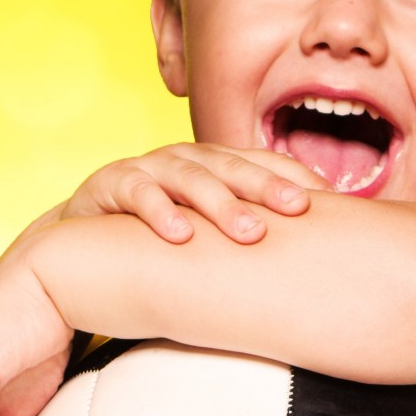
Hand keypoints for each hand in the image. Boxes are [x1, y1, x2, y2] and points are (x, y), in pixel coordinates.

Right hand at [60, 143, 326, 242]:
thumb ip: (242, 234)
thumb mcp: (203, 230)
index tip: (333, 202)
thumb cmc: (154, 236)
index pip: (262, 163)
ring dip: (220, 203)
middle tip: (298, 211)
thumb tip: (310, 255)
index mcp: (214, 165)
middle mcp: (185, 159)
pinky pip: (138, 194)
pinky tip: (178, 235)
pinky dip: (158, 211)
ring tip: (248, 232)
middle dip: (267, 187)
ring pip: (190, 177)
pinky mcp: (111, 183)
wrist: (82, 237)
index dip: (295, 178)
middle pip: (232, 167)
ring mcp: (149, 168)